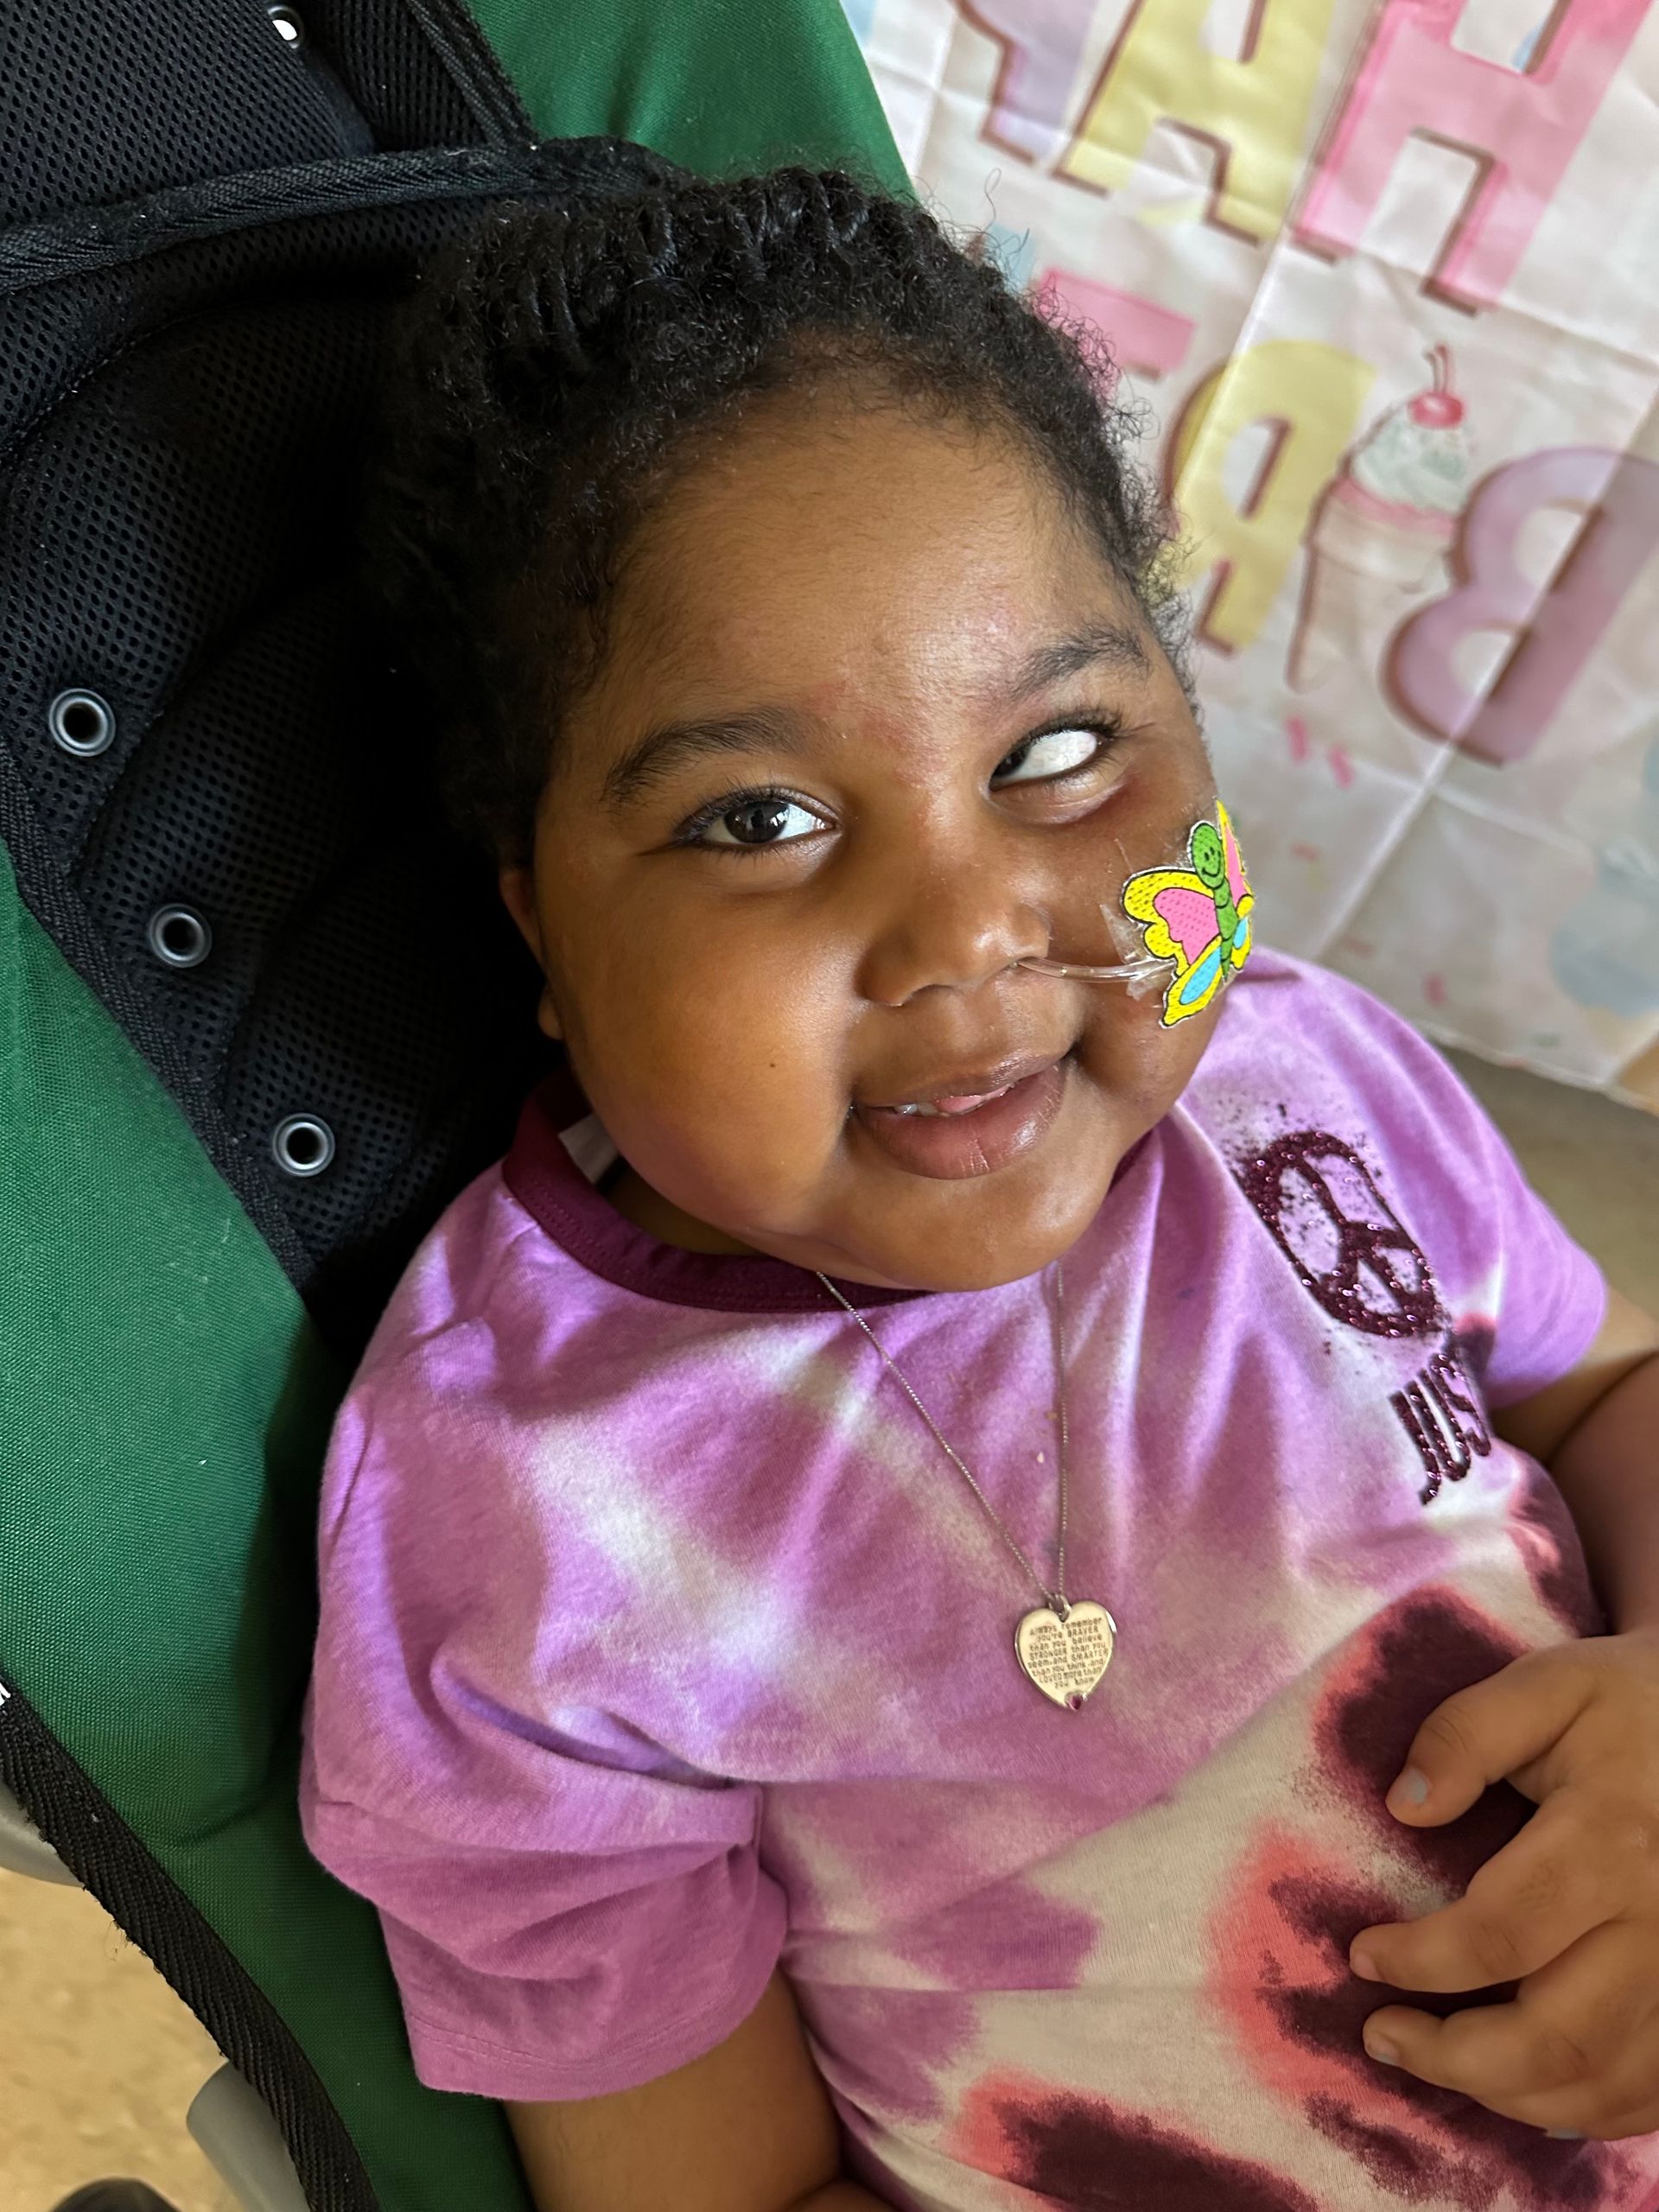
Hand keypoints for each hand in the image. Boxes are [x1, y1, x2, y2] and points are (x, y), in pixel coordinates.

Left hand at [1350, 1631, 1658, 2139]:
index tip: (1362, 1957)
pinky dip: (1581, 2110)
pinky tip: (1521, 2085)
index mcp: (1613, 1841)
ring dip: (1508, 2095)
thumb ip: (1467, 1734)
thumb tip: (1403, 1806)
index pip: (1501, 1933)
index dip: (1420, 1961)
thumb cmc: (1629, 1708)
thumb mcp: (1549, 1686)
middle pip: (1557, 2036)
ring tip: (1435, 2062)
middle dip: (1454, 2056)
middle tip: (1382, 2036)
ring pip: (1604, 2084)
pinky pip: (1650, 2095)